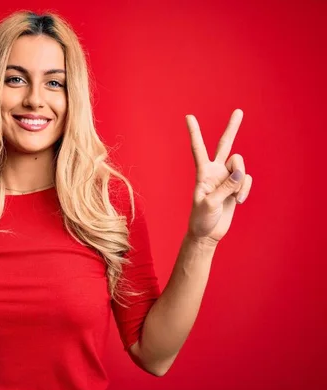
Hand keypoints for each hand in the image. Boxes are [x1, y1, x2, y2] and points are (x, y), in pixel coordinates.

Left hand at [185, 109, 252, 244]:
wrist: (208, 233)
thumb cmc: (201, 219)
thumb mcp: (210, 204)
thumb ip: (225, 187)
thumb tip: (240, 173)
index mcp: (202, 173)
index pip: (198, 148)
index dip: (194, 133)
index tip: (188, 116)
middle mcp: (215, 171)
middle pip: (225, 145)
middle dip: (232, 128)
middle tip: (239, 111)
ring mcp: (226, 178)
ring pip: (240, 166)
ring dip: (240, 182)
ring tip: (233, 197)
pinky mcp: (235, 186)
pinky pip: (246, 180)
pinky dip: (244, 190)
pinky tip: (237, 201)